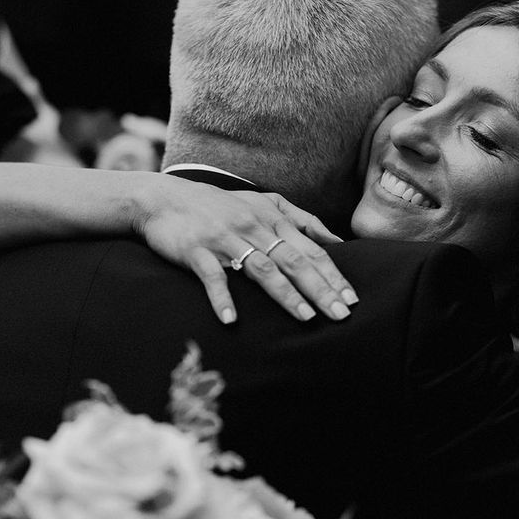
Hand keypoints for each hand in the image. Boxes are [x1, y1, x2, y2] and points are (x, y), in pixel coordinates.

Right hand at [132, 176, 358, 323]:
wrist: (165, 198)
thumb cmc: (220, 206)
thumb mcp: (263, 203)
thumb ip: (301, 220)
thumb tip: (336, 240)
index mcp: (272, 220)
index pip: (310, 250)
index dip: (333, 275)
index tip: (352, 299)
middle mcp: (253, 228)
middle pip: (293, 261)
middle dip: (320, 289)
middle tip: (340, 315)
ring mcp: (225, 239)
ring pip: (261, 268)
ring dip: (285, 294)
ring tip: (305, 317)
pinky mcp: (197, 250)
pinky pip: (213, 276)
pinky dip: (222, 297)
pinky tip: (231, 320)